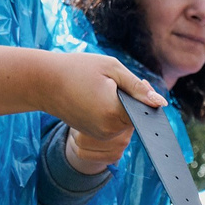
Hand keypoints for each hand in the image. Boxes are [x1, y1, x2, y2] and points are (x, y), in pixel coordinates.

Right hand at [45, 52, 162, 166]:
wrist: (43, 82)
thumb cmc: (77, 69)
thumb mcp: (111, 69)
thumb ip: (138, 88)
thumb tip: (160, 103)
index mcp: (114, 113)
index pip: (145, 112)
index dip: (145, 98)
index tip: (135, 86)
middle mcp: (109, 130)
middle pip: (136, 118)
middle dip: (132, 102)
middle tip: (114, 82)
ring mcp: (101, 136)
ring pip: (126, 123)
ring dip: (122, 108)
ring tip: (102, 90)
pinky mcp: (95, 135)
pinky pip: (114, 126)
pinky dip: (112, 113)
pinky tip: (97, 99)